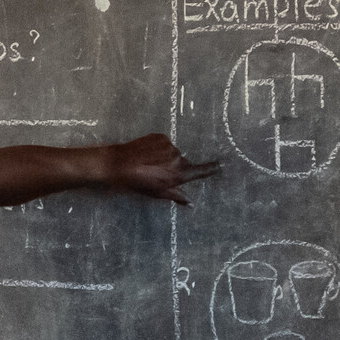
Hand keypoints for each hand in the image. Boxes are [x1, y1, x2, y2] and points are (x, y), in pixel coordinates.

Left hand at [104, 134, 220, 204]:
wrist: (118, 164)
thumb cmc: (138, 183)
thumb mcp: (157, 193)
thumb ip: (176, 196)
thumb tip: (192, 203)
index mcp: (179, 174)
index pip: (201, 171)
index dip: (212, 169)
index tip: (221, 165)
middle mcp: (178, 158)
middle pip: (182, 163)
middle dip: (174, 167)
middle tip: (158, 172)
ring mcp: (169, 146)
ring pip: (172, 153)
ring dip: (165, 157)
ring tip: (149, 163)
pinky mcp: (160, 137)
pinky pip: (164, 144)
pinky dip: (158, 148)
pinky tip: (146, 154)